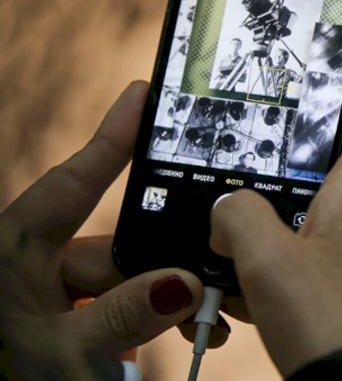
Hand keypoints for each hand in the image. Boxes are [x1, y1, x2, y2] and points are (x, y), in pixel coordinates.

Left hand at [0, 82, 212, 378]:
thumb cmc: (2, 379)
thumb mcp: (62, 357)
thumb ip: (123, 317)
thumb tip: (185, 283)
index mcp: (16, 254)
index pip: (73, 183)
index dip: (111, 137)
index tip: (142, 95)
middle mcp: (36, 266)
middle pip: (117, 244)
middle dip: (170, 260)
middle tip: (215, 273)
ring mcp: (52, 297)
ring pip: (126, 280)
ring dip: (169, 298)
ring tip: (212, 319)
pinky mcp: (67, 322)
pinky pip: (120, 307)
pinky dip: (152, 317)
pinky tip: (185, 330)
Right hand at [210, 72, 341, 376]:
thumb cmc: (330, 325)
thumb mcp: (265, 263)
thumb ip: (239, 217)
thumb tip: (231, 206)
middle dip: (310, 157)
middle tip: (272, 157)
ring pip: (340, 210)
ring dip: (301, 212)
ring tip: (256, 232)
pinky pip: (340, 250)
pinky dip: (306, 252)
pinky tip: (269, 282)